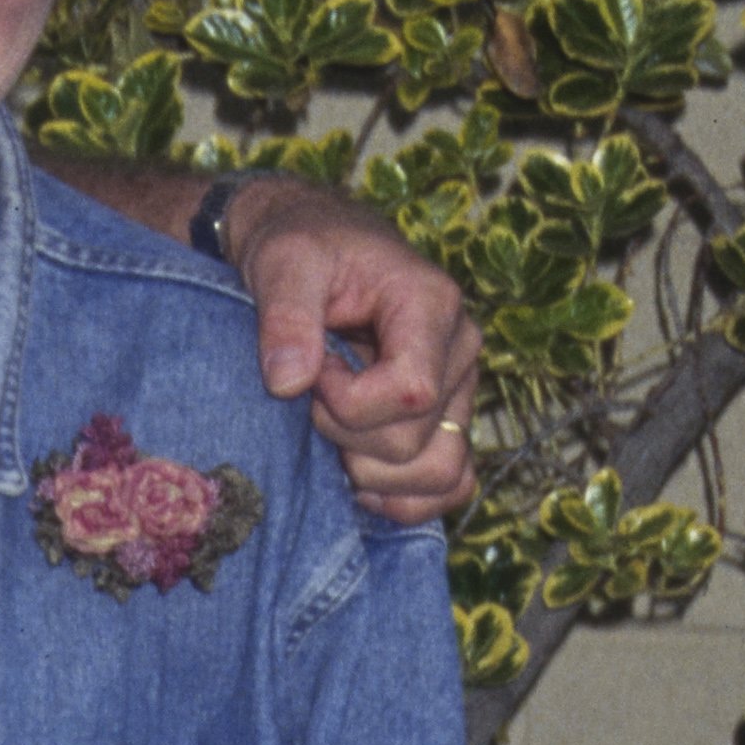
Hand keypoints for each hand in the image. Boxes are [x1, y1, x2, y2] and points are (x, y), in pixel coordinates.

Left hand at [233, 185, 482, 526]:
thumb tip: (287, 382)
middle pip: (417, 443)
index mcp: (432, 305)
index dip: (350, 404)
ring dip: (376, 475)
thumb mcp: (284, 262)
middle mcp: (459, 350)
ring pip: (440, 474)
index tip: (314, 373)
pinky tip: (359, 473)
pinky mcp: (447, 419)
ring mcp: (459, 390)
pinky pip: (451, 484)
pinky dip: (404, 496)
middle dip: (349, 437)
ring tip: (336, 434)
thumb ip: (285, 316)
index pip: (411, 393)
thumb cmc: (303, 248)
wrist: (316, 248)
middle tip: (314, 396)